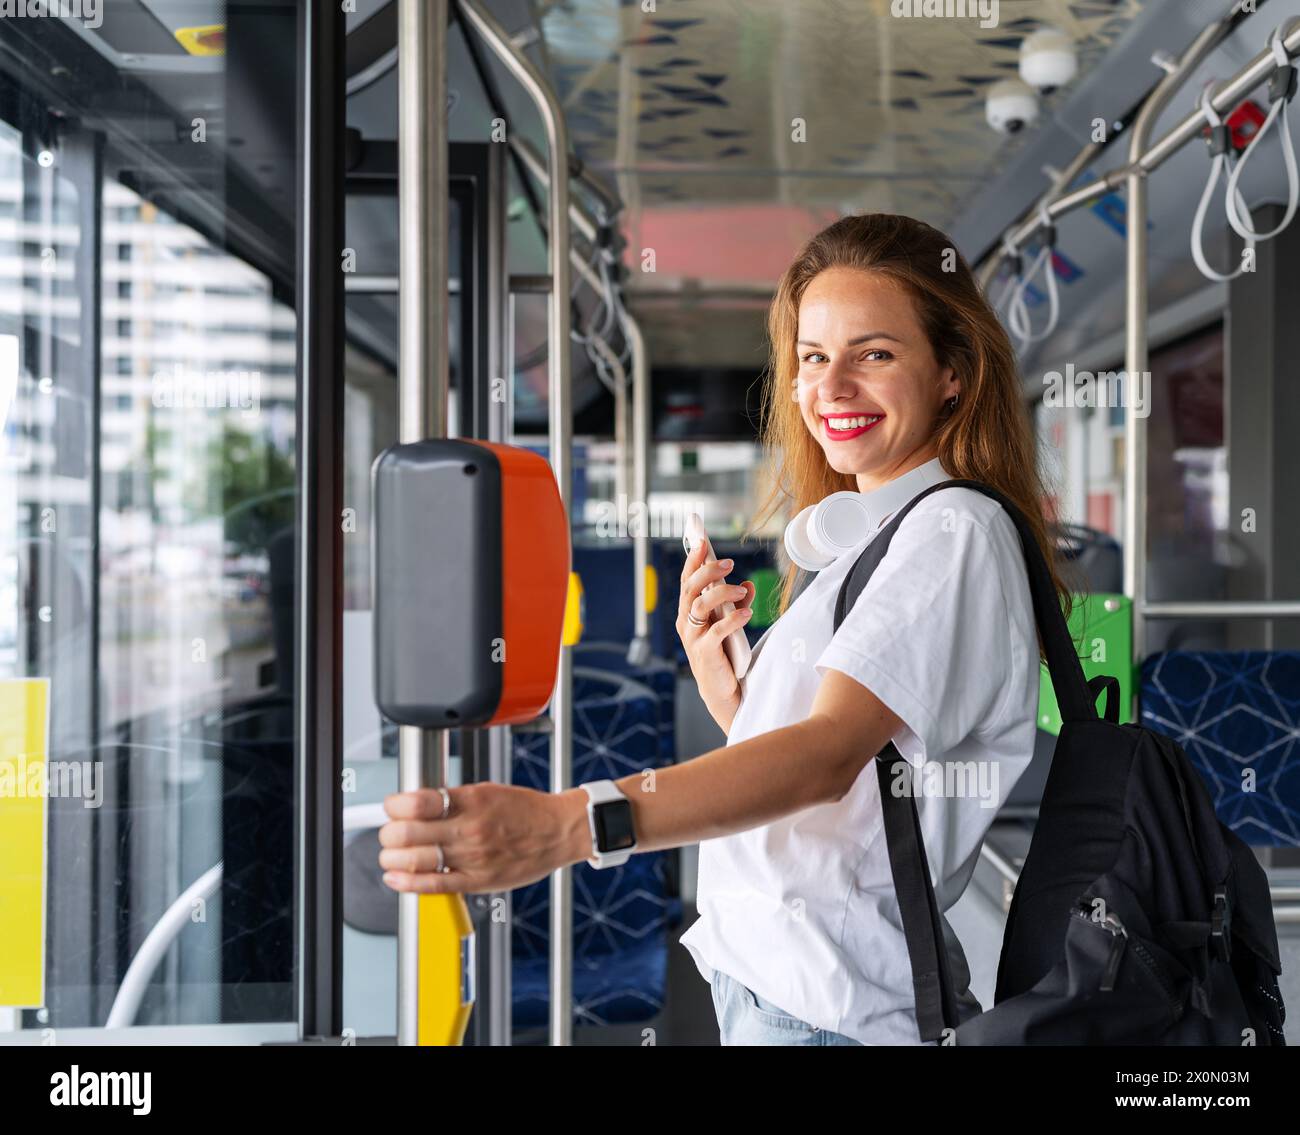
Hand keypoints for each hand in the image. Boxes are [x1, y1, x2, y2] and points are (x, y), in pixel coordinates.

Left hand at [379, 783, 589, 894]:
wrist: (559, 831)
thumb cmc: (525, 810)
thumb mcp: (487, 791)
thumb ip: (452, 799)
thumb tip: (415, 805)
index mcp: (471, 800)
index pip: (416, 803)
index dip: (394, 806)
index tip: (391, 807)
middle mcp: (470, 828)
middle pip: (407, 833)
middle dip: (389, 833)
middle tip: (390, 833)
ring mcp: (472, 856)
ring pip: (414, 860)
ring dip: (392, 859)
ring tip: (392, 855)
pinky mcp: (477, 880)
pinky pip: (434, 885)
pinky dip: (408, 883)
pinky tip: (396, 879)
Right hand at [675, 537, 754, 728]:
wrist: (721, 689)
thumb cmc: (723, 653)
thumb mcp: (729, 623)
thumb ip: (736, 604)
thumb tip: (749, 585)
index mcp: (688, 612)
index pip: (687, 580)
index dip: (693, 559)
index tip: (701, 540)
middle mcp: (686, 622)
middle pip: (690, 588)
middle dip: (708, 571)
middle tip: (729, 563)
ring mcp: (693, 638)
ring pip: (700, 605)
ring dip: (721, 593)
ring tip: (742, 590)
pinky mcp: (705, 652)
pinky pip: (716, 631)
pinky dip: (732, 619)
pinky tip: (747, 612)